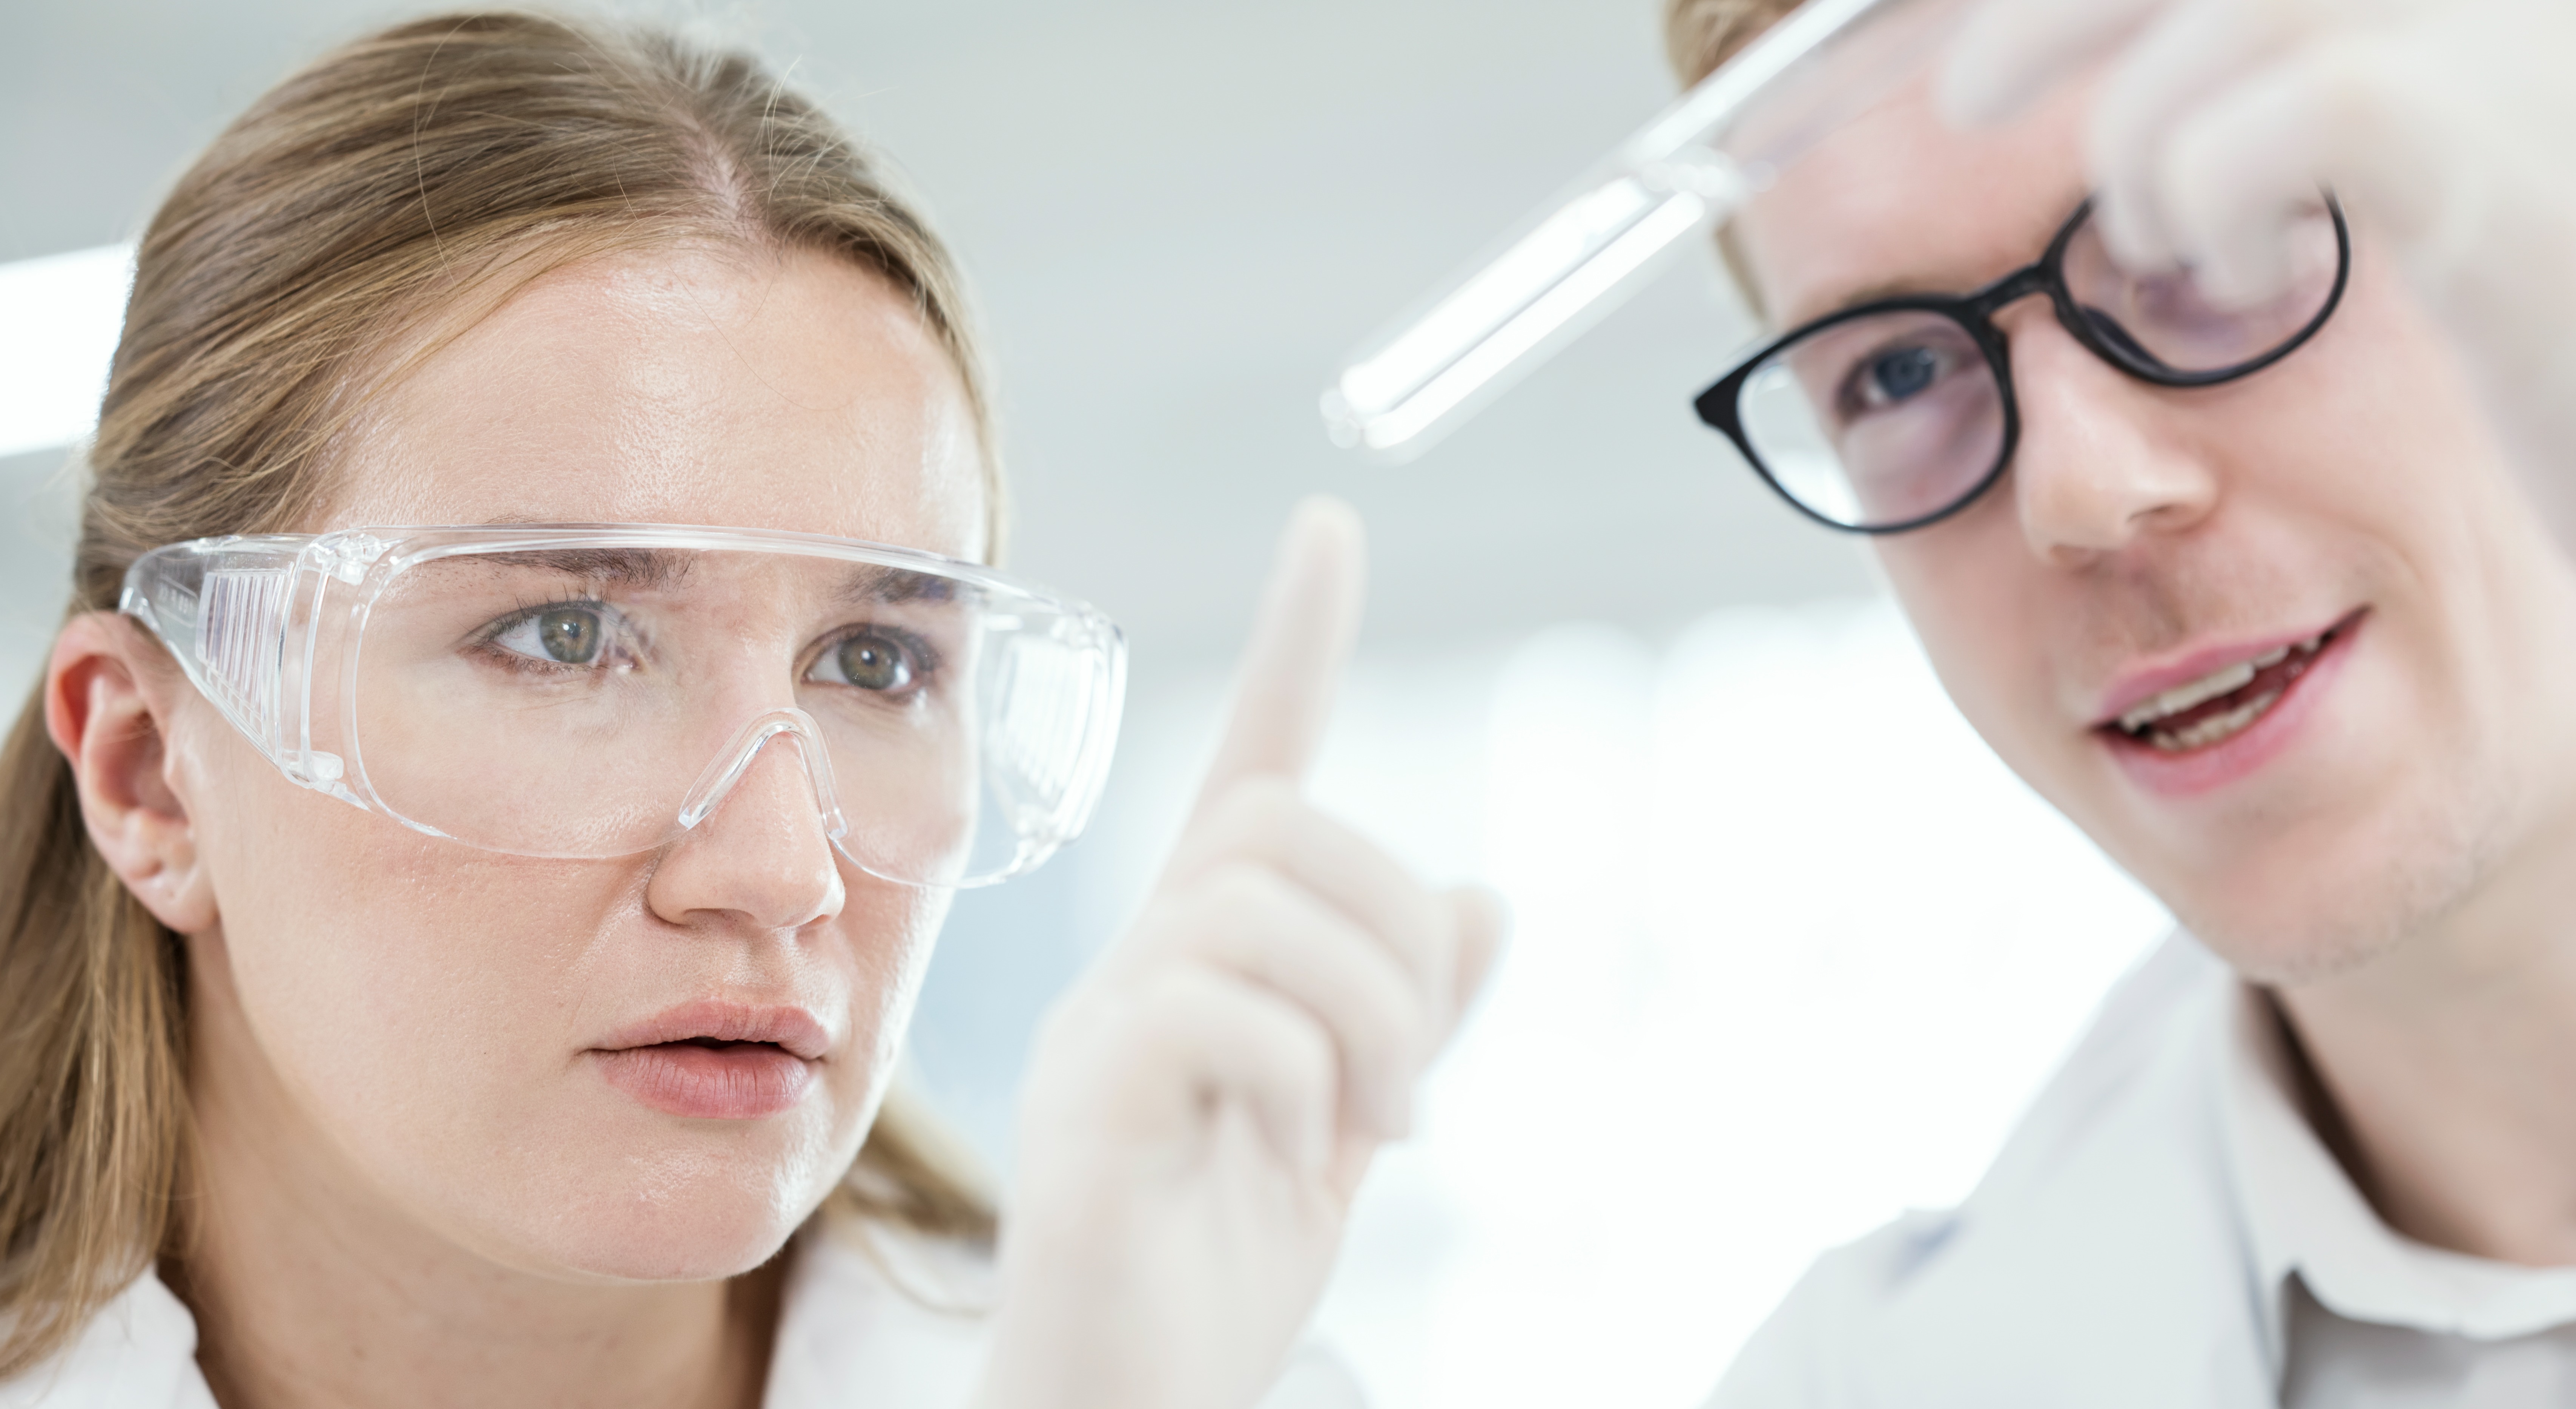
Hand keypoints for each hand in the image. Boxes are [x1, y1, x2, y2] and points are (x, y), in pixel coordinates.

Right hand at [977, 498, 1504, 1408]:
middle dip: (1392, 937)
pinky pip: (1219, 1015)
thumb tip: (1489, 899)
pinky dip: (1308, 1077)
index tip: (1330, 529)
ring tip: (1375, 1129)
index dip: (1291, 645)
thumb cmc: (1209, 1284)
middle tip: (1411, 1088)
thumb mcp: (1341, 1136)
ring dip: (1370, 1016)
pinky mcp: (1086, 1115)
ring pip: (1259, 909)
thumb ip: (1402, 1020)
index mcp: (1195, 970)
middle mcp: (1129, 977)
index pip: (1246, 768)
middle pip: (1277, 829)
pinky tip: (1318, 1154)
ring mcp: (1098, 1040)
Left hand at [1937, 0, 2575, 677]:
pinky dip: (2207, 194)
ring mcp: (2534, 38)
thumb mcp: (2486, 129)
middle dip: (2055, 8)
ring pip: (2223, 15)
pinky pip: (2275, 118)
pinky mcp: (2506, 155)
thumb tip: (2161, 37)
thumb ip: (2343, 56)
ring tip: (2158, 225)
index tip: (1979, 35)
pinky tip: (2230, 265)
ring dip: (2135, 129)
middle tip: (1964, 99)